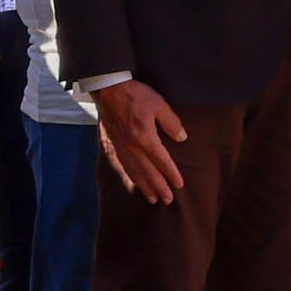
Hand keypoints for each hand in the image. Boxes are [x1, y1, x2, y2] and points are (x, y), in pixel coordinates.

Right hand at [93, 77, 189, 203]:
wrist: (108, 90)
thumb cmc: (136, 95)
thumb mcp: (159, 104)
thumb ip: (171, 122)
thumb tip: (182, 138)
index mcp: (145, 138)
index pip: (162, 161)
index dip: (171, 174)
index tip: (179, 185)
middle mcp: (133, 147)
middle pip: (148, 172)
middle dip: (159, 187)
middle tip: (168, 201)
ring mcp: (122, 147)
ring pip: (135, 172)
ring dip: (145, 186)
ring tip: (152, 199)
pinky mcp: (114, 144)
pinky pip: (124, 166)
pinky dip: (131, 177)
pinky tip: (135, 182)